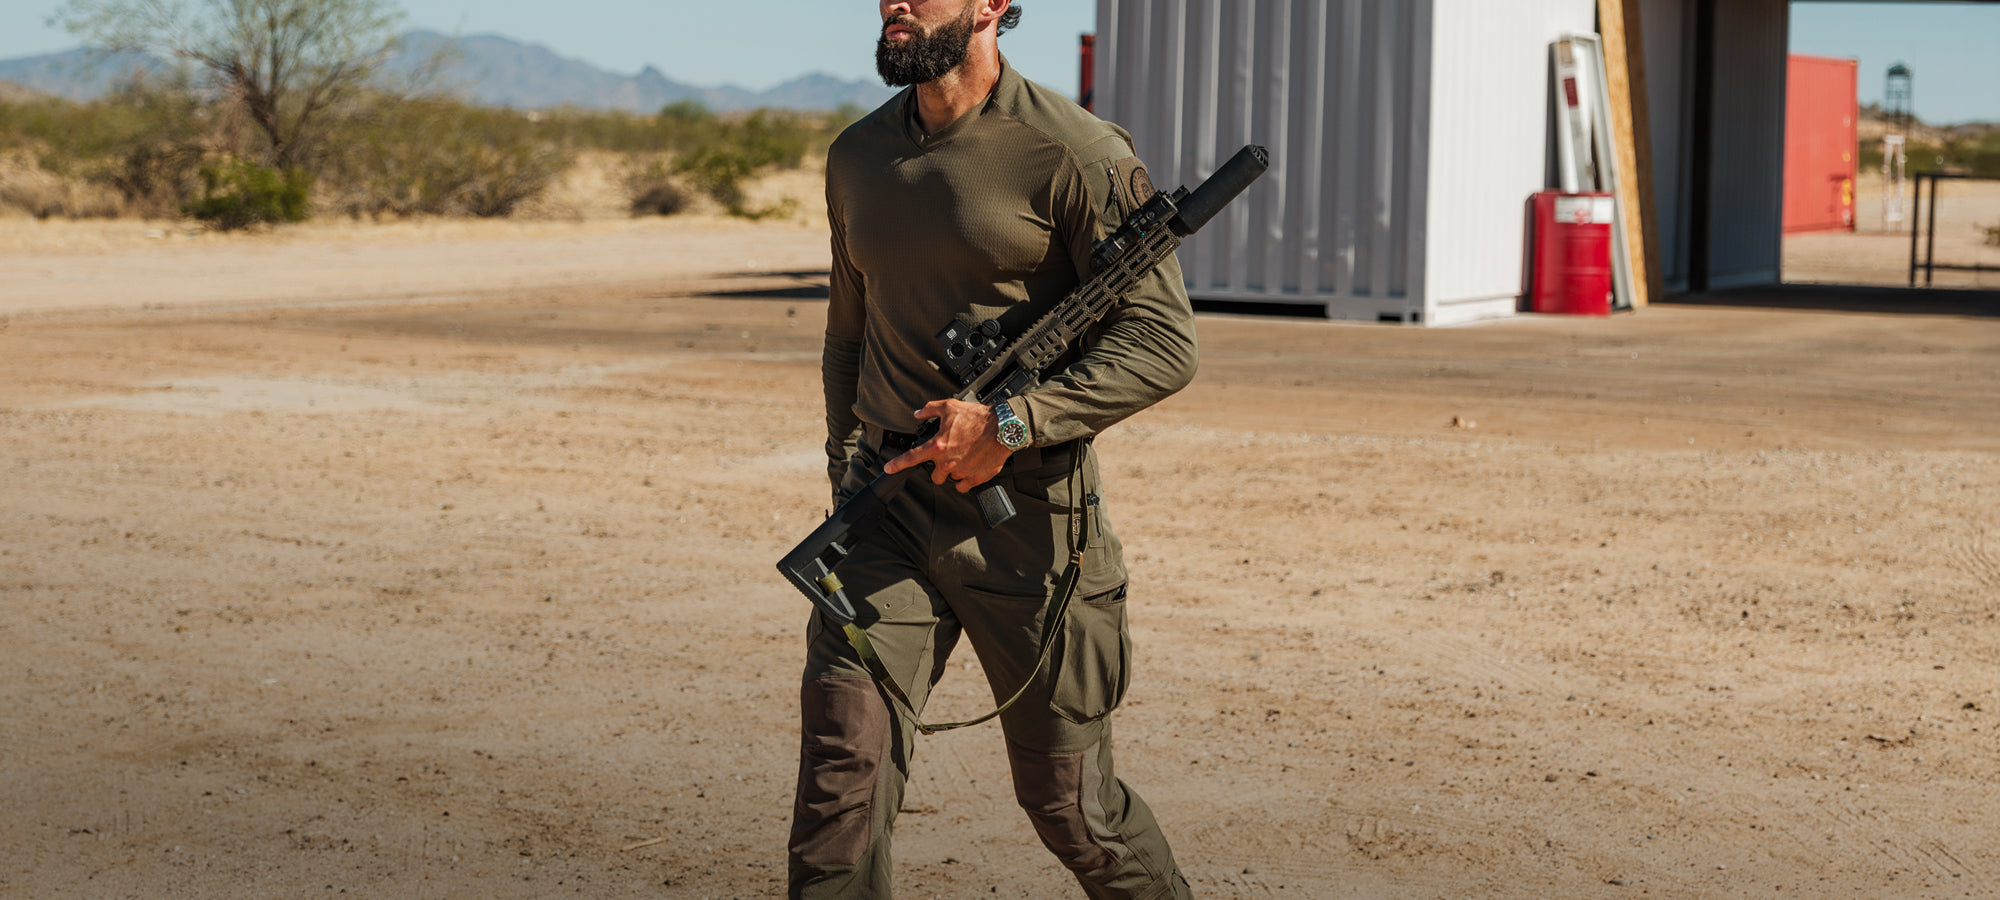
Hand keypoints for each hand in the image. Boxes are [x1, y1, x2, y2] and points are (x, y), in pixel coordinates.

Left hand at [883, 399, 1014, 490]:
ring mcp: (962, 472)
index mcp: (938, 445)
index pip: (911, 458)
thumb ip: (930, 410)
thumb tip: (919, 413)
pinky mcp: (976, 478)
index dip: (897, 464)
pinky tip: (970, 468)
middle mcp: (948, 462)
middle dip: (939, 468)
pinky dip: (965, 480)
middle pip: (935, 476)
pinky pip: (963, 486)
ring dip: (953, 471)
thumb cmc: (979, 418)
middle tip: (948, 457)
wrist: (1003, 428)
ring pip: (951, 479)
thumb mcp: (950, 407)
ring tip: (964, 458)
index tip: (889, 469)